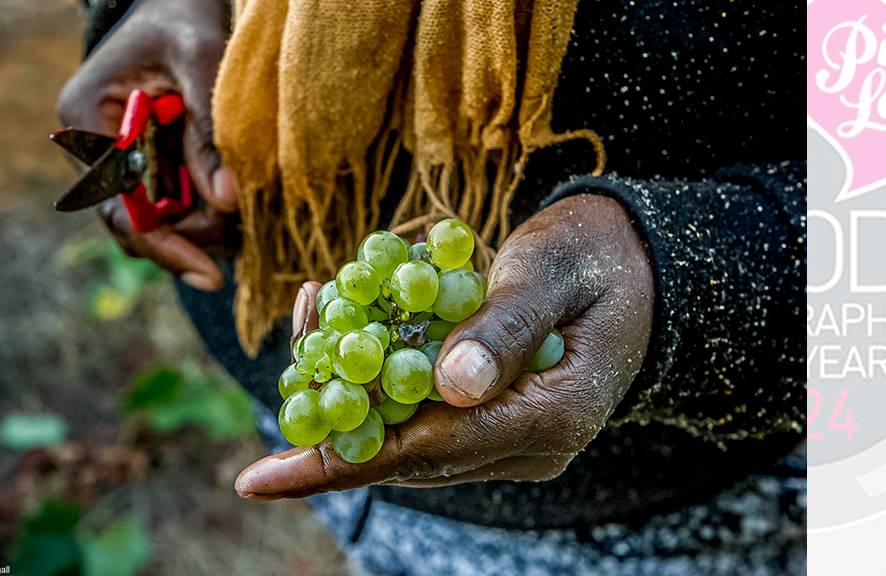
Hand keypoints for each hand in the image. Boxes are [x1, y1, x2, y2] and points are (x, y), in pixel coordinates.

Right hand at [57, 0, 235, 290]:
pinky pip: (172, 204)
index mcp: (86, 118)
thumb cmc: (184, 17)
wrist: (179, 2)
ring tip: (245, 221)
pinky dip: (204, 212)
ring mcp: (118, 159)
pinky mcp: (146, 163)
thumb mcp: (200, 60)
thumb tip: (227, 200)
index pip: (117, 204)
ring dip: (200, 229)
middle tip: (240, 237)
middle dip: (189, 238)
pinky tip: (237, 209)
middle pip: (134, 225)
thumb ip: (209, 130)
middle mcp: (94, 148)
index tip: (207, 270)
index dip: (161, 244)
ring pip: (155, 222)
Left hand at [236, 194, 654, 498]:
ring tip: (311, 323)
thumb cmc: (599, 258)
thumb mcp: (555, 273)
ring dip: (352, 395)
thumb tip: (450, 386)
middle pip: (405, 453)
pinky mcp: (500, 420)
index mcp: (549, 419)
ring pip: (409, 438)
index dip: (338, 463)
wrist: (642, 268)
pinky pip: (425, 418)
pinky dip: (380, 384)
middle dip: (330, 420)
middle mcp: (526, 445)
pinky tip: (350, 337)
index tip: (261, 479)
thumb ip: (506, 328)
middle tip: (278, 377)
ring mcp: (513, 438)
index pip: (426, 452)